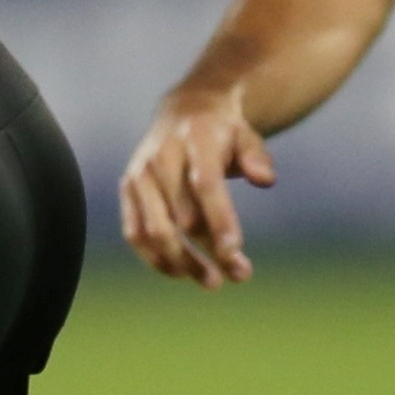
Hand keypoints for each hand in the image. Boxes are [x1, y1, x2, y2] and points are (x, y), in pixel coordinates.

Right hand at [120, 88, 273, 286]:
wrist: (184, 112)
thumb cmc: (223, 133)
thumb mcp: (247, 136)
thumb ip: (257, 157)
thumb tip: (266, 180)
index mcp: (193, 140)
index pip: (205, 185)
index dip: (220, 220)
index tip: (234, 253)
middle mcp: (160, 157)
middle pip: (183, 216)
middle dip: (211, 250)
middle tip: (241, 274)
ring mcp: (139, 175)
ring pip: (155, 230)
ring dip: (182, 262)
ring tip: (213, 282)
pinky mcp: (128, 191)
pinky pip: (135, 232)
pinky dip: (155, 258)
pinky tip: (180, 273)